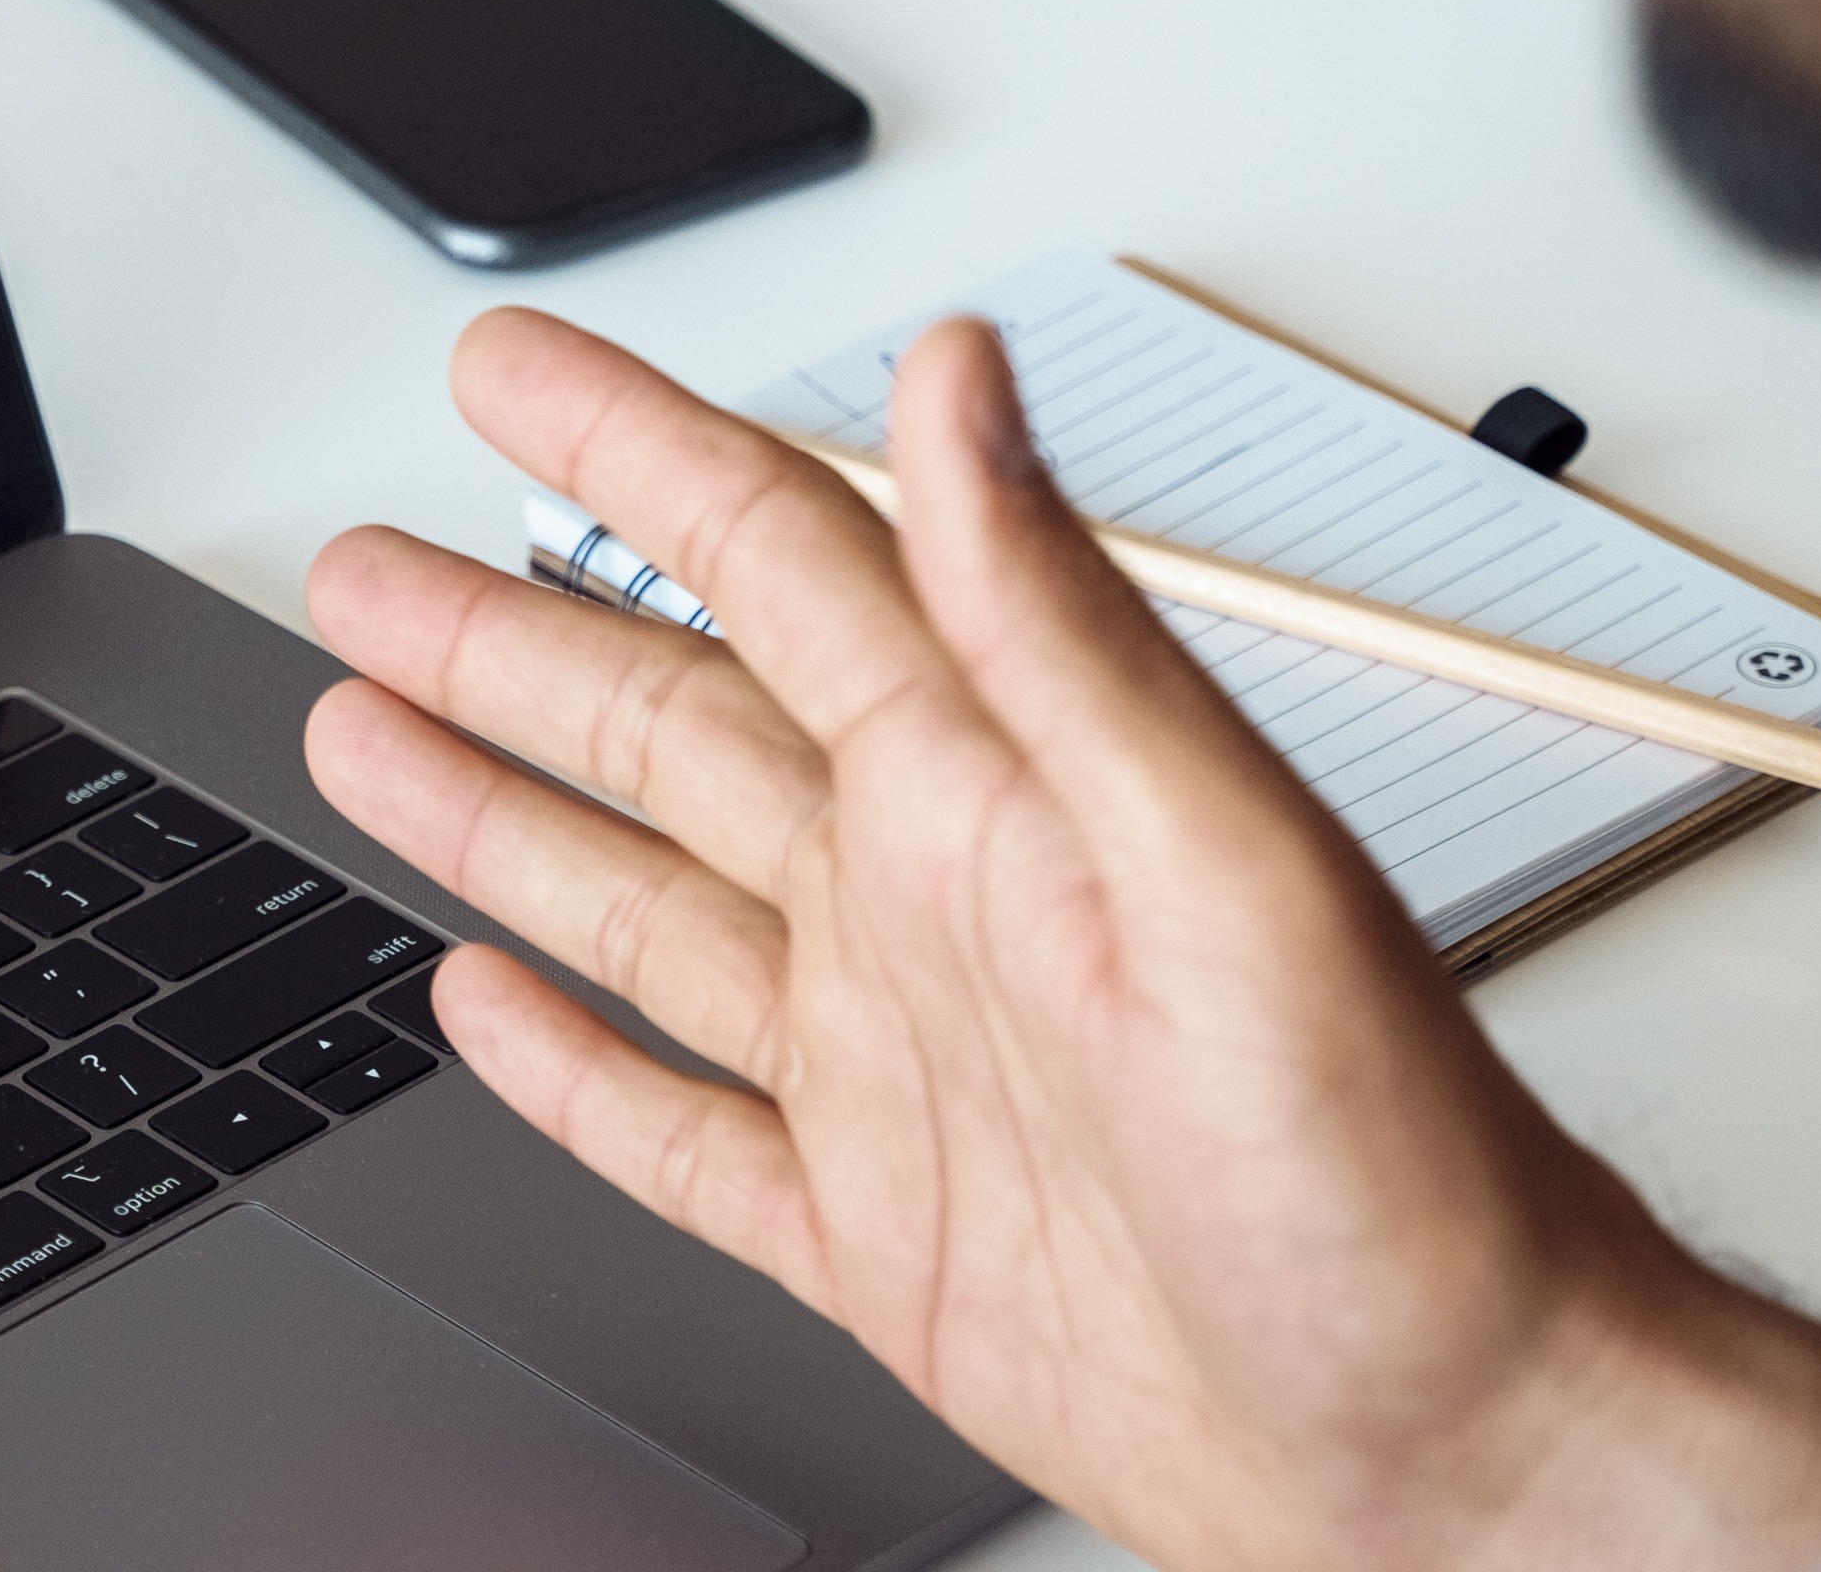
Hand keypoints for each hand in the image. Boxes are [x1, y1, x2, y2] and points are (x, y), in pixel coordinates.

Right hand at [298, 311, 1820, 1571]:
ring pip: (639, 892)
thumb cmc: (1400, 1176)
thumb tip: (967, 387)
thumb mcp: (1227, 862)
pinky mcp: (878, 1230)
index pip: (774, 560)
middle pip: (664, 716)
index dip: (629, 452)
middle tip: (365, 559)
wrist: (1457, 1446)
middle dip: (503, 626)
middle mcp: (929, 900)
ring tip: (363, 720)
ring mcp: (892, 1065)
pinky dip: (567, 1062)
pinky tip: (488, 1002)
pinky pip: (677, 1121)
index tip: (510, 373)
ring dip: (499, 801)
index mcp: (997, 793)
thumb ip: (1063, 622)